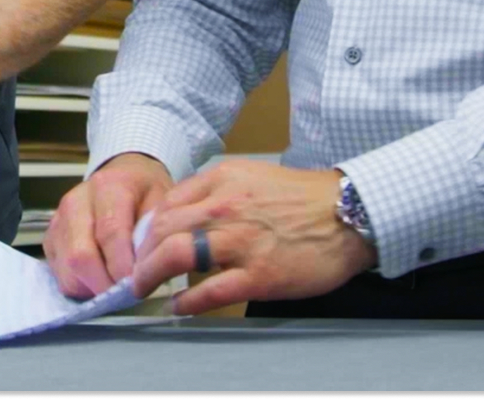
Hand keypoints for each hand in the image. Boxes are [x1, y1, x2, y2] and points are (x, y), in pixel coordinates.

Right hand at [45, 152, 172, 297]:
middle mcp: (76, 201)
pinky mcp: (49, 238)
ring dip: (91, 288)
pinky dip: (80, 286)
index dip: (122, 266)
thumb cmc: (145, 194)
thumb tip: (146, 272)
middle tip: (126, 294)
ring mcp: (58, 220)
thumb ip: (156, 234)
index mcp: (108, 187)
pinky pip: (59, 275)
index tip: (138, 286)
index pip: (110, 232)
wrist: (123, 176)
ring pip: (66, 269)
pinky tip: (100, 279)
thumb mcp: (163, 203)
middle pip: (79, 255)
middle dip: (104, 284)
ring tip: (115, 287)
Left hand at [131, 160, 375, 313]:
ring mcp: (241, 241)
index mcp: (223, 179)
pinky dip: (185, 301)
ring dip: (151, 276)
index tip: (139, 245)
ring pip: (176, 256)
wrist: (349, 216)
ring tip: (144, 288)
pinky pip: (208, 291)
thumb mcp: (251, 177)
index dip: (146, 229)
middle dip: (141, 254)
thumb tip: (180, 218)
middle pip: (163, 230)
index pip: (167, 204)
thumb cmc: (301, 200)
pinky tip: (177, 306)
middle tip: (134, 272)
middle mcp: (225, 207)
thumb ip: (216, 193)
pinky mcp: (259, 275)